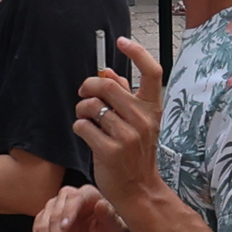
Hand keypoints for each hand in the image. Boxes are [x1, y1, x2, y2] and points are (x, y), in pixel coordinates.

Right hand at [34, 182, 132, 231]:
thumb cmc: (108, 230)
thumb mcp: (112, 226)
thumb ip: (108, 216)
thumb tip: (101, 205)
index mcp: (85, 194)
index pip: (73, 199)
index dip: (68, 213)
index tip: (65, 228)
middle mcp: (66, 198)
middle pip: (54, 215)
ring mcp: (53, 210)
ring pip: (42, 227)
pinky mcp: (45, 223)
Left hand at [74, 37, 161, 212]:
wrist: (138, 190)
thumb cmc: (136, 154)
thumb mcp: (138, 123)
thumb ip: (124, 95)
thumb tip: (106, 70)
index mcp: (153, 109)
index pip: (152, 72)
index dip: (137, 52)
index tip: (122, 41)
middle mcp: (143, 120)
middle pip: (108, 85)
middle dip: (88, 85)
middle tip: (83, 93)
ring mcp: (127, 136)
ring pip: (91, 106)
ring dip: (81, 109)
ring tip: (84, 117)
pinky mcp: (109, 151)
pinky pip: (83, 126)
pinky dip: (78, 127)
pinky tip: (84, 134)